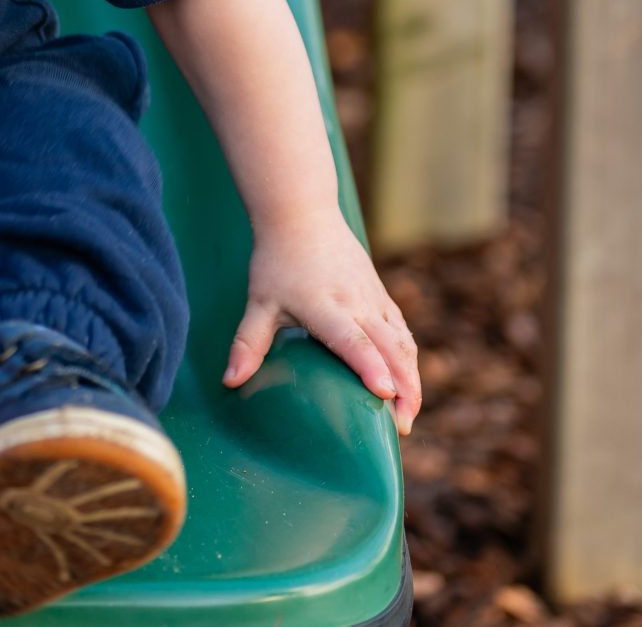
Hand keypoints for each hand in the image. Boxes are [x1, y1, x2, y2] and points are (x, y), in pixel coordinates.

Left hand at [224, 213, 422, 436]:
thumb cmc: (277, 260)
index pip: (351, 340)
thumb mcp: (259, 302)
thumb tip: (229, 381)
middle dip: (403, 388)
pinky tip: (409, 380)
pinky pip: (402, 330)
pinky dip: (409, 358)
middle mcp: (356, 302)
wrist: (302, 214)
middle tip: (402, 427)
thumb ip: (247, 344)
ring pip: (402, 341)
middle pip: (389, 348)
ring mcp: (373, 298)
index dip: (370, 366)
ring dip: (412, 377)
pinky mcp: (381, 294)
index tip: (385, 392)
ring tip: (409, 413)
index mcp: (324, 306)